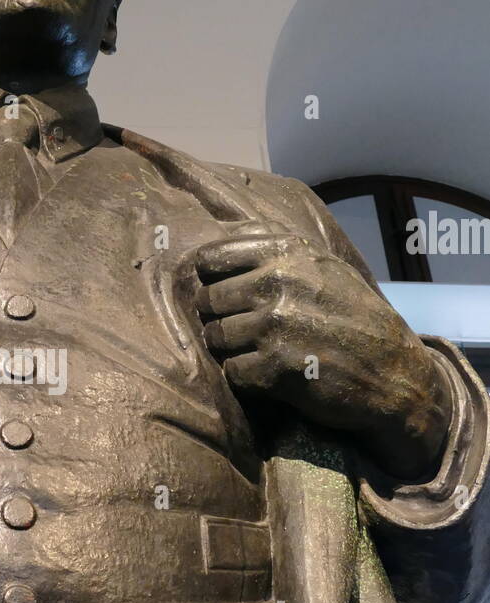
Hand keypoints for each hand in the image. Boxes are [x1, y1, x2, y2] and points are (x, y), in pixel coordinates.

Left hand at [194, 228, 451, 481]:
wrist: (394, 372)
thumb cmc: (353, 316)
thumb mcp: (323, 264)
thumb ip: (273, 244)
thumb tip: (220, 225)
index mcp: (286, 253)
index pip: (211, 259)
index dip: (209, 279)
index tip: (223, 292)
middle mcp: (278, 284)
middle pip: (208, 301)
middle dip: (220, 317)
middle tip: (245, 330)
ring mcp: (276, 327)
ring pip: (215, 337)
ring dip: (232, 349)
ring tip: (260, 351)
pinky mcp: (276, 369)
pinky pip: (232, 371)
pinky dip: (246, 377)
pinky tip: (270, 374)